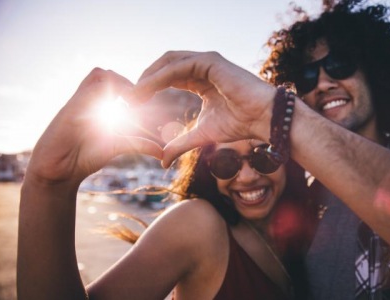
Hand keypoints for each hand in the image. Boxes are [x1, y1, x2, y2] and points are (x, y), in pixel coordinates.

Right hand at [26, 68, 162, 186]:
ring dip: (118, 86)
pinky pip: (89, 90)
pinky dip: (106, 95)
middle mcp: (87, 98)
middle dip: (128, 85)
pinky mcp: (70, 109)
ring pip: (99, 74)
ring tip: (130, 106)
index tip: (144, 106)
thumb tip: (162, 152)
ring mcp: (78, 101)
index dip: (132, 88)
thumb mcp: (117, 146)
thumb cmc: (84, 156)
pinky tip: (118, 112)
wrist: (58, 171)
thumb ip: (138, 144)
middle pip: (108, 73)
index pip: (116, 81)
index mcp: (97, 103)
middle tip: (139, 104)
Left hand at [131, 51, 276, 166]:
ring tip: (132, 95)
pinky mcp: (211, 61)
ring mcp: (207, 61)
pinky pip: (178, 66)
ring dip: (147, 77)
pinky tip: (147, 89)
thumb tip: (161, 161)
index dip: (149, 88)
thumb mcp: (201, 135)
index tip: (131, 103)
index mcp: (200, 80)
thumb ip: (180, 144)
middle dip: (143, 80)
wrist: (263, 120)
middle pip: (164, 66)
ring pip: (168, 63)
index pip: (168, 77)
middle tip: (126, 98)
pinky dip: (160, 76)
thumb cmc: (239, 125)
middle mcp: (202, 67)